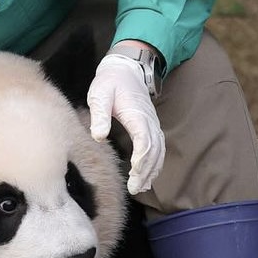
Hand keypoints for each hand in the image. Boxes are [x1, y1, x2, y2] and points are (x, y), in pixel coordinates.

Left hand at [87, 47, 164, 194]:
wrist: (126, 69)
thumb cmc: (110, 82)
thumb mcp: (99, 94)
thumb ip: (100, 114)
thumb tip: (99, 136)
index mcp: (137, 113)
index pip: (144, 139)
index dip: (142, 158)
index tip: (134, 172)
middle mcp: (149, 120)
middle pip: (154, 150)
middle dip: (146, 170)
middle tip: (134, 187)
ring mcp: (153, 124)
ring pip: (159, 151)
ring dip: (152, 170)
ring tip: (140, 187)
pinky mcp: (151, 127)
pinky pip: (158, 148)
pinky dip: (155, 163)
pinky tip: (147, 176)